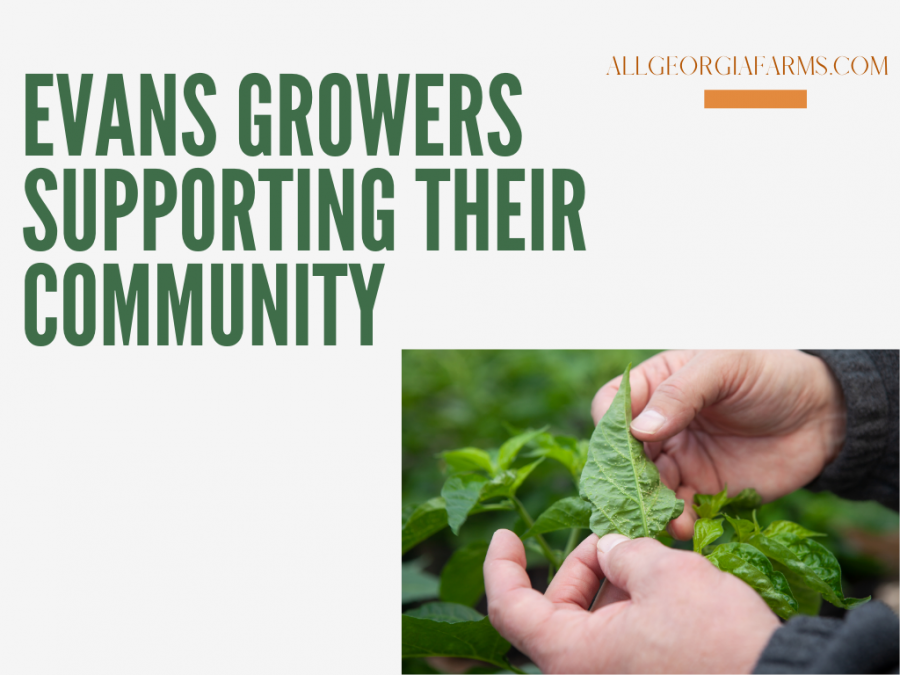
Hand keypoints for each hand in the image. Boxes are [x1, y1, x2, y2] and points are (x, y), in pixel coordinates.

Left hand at [484, 529, 779, 673]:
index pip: (509, 609)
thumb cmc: (715, 638)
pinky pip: (618, 641)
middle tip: (614, 537)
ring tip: (646, 555)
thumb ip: (624, 553)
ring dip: (610, 584)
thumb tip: (612, 550)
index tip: (506, 534)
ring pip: (590, 625)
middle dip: (580, 566)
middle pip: (554, 611)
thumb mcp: (664, 575)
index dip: (502, 568)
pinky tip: (661, 583)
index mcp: (570, 655)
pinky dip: (629, 608)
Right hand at [591, 350, 845, 538]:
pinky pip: (678, 509)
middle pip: (622, 453)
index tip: (626, 443)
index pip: (612, 404)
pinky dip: (675, 520)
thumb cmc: (771, 373)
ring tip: (663, 515)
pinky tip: (682, 525)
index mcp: (657, 384)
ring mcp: (680, 458)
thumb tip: (639, 429)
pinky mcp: (703, 489)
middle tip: (634, 493)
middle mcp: (660, 424)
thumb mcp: (724, 367)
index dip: (610, 425)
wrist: (825, 412)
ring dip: (648, 503)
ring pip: (646, 485)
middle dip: (625, 475)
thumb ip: (680, 393)